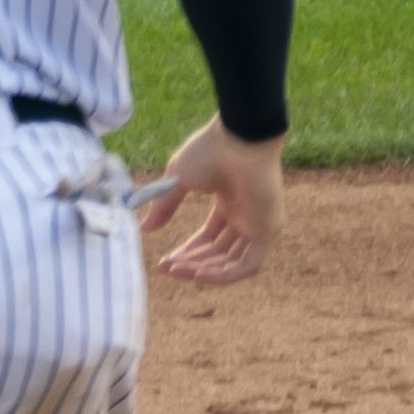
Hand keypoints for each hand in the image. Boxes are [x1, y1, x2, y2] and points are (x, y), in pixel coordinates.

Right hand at [131, 118, 279, 283]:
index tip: (165, 261)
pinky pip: (247, 266)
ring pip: (231, 263)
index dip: (187, 251)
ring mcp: (258, 224)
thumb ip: (164, 206)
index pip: (209, 237)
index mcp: (229, 202)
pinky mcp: (268, 231)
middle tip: (167, 268)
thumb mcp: (177, 180)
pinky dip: (223, 275)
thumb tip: (144, 228)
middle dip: (191, 263)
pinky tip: (198, 273)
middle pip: (218, 253)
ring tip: (177, 270)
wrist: (238, 138)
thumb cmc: (210, 150)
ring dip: (203, 271)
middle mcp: (245, 216)